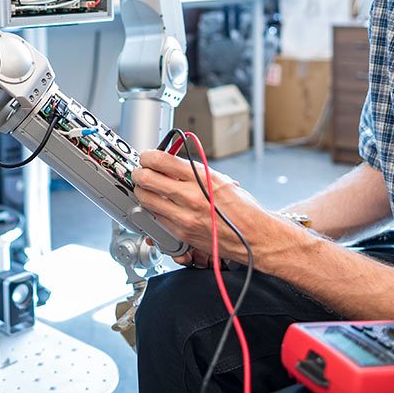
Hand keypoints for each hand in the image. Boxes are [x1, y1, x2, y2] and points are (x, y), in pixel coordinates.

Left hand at [132, 149, 299, 268]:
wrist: (254, 236)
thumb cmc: (242, 208)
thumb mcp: (220, 179)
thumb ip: (194, 171)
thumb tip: (170, 163)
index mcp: (201, 178)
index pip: (162, 161)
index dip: (148, 156)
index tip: (146, 156)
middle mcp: (191, 196)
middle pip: (148, 179)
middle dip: (139, 173)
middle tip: (140, 172)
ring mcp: (184, 217)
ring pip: (146, 200)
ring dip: (142, 192)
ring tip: (146, 188)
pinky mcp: (181, 233)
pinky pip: (156, 218)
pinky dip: (152, 210)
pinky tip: (157, 206)